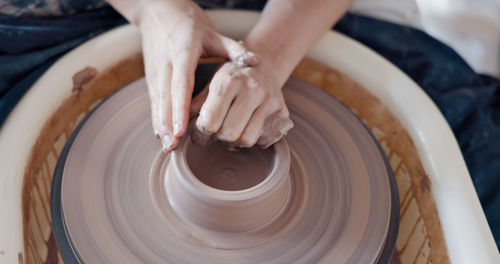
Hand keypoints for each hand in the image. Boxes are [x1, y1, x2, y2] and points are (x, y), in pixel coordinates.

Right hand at [136, 0, 258, 151]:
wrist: (159, 11)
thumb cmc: (189, 23)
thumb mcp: (212, 33)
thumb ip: (233, 49)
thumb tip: (256, 61)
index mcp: (182, 52)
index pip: (181, 84)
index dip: (180, 108)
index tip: (183, 128)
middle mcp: (166, 64)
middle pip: (165, 98)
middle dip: (168, 123)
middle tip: (173, 145)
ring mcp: (155, 71)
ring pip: (156, 102)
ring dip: (160, 125)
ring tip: (166, 147)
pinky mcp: (150, 77)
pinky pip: (153, 101)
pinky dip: (156, 119)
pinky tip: (161, 136)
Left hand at [191, 61, 292, 147]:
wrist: (265, 65)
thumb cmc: (233, 76)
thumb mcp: (213, 82)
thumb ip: (198, 102)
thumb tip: (180, 125)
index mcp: (228, 80)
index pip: (210, 121)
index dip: (201, 132)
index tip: (199, 132)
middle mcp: (251, 89)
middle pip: (228, 133)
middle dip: (217, 138)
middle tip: (212, 135)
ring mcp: (268, 100)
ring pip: (246, 139)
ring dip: (234, 142)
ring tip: (228, 133)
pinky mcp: (281, 111)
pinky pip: (263, 138)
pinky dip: (251, 139)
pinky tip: (244, 130)